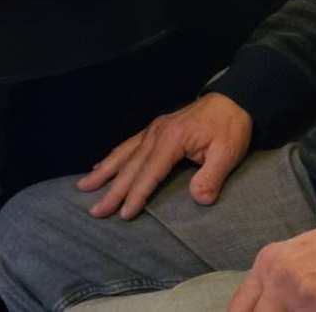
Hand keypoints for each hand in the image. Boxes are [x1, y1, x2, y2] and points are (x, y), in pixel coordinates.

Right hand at [77, 92, 251, 218]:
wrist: (232, 100)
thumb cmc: (231, 127)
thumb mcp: (228, 153)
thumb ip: (212, 176)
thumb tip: (199, 199)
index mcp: (172, 140)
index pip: (150, 172)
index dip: (137, 195)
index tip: (124, 214)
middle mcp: (156, 134)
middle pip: (130, 166)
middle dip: (112, 190)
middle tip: (95, 210)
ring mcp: (153, 130)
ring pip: (123, 154)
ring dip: (103, 172)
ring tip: (83, 186)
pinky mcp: (155, 129)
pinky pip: (128, 145)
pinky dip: (112, 157)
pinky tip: (100, 165)